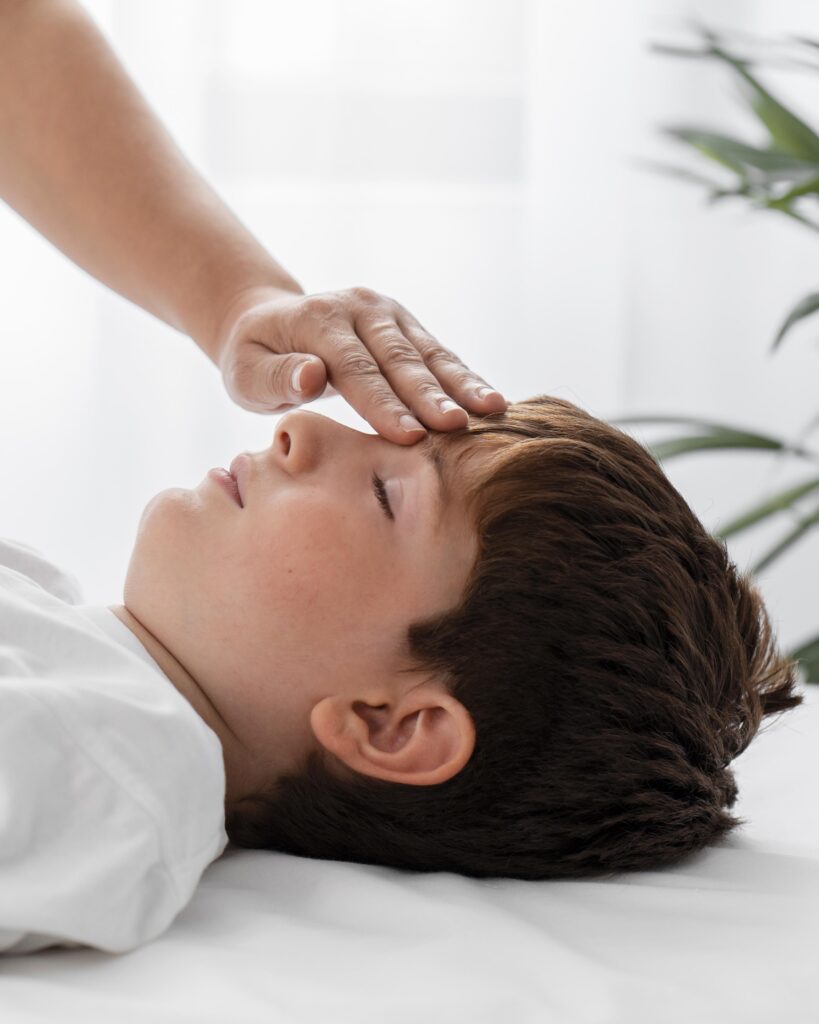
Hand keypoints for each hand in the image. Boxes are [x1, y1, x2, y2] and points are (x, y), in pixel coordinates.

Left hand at [213, 285, 506, 444]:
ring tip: (493, 409)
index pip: (355, 369)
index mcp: (318, 321)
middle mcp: (359, 309)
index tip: (408, 435)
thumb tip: (311, 376)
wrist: (267, 321)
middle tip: (458, 428)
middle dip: (430, 396)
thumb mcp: (246, 373)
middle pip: (399, 359)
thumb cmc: (254, 360)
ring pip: (428, 353)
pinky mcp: (405, 325)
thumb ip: (276, 378)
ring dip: (461, 383)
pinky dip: (464, 378)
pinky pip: (437, 354)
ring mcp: (387, 313)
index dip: (383, 403)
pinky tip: (491, 400)